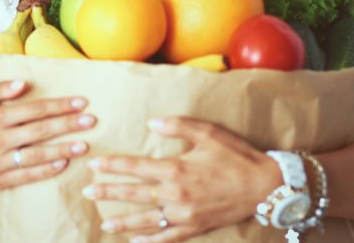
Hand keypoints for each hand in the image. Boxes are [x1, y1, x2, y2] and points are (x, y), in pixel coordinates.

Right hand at [0, 79, 95, 190]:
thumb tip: (23, 83)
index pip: (33, 109)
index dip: (58, 105)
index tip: (81, 102)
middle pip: (39, 131)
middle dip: (67, 125)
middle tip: (90, 120)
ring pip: (36, 155)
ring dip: (62, 149)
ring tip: (84, 145)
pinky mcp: (1, 179)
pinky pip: (27, 175)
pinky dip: (46, 170)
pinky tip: (63, 164)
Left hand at [82, 117, 280, 242]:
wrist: (265, 186)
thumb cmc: (236, 156)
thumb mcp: (208, 132)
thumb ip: (177, 126)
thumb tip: (151, 122)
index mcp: (176, 169)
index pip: (135, 167)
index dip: (113, 166)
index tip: (94, 165)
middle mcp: (176, 194)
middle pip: (135, 195)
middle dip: (109, 193)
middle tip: (88, 192)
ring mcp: (185, 214)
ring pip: (147, 220)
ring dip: (123, 222)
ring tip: (104, 222)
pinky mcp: (196, 227)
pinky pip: (168, 237)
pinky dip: (150, 241)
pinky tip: (136, 241)